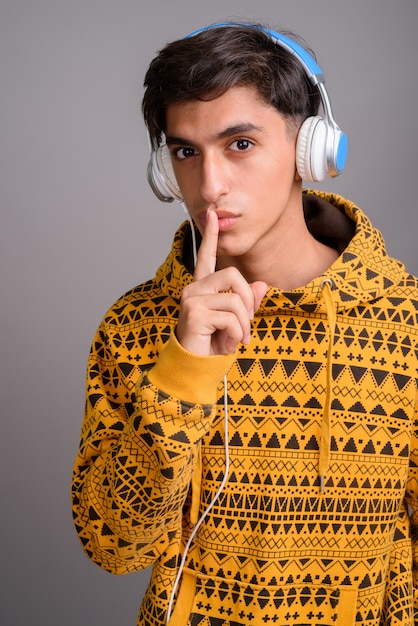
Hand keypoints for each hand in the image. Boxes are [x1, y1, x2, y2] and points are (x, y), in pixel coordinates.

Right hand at [176, 210, 267, 355]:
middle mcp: (193, 290)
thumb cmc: (213, 346)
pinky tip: (227, 345)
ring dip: (244, 325)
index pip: (207, 257)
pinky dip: (237, 334)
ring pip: (235, 300)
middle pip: (233, 275)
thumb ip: (247, 304)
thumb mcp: (236, 323)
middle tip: (246, 325)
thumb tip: (262, 285)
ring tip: (237, 340)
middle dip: (248, 301)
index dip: (210, 236)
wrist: (196, 369)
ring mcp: (191, 300)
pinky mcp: (194, 313)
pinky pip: (231, 317)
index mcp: (202, 289)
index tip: (212, 215)